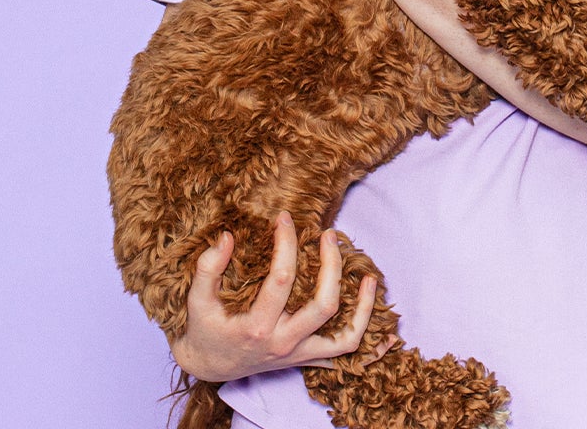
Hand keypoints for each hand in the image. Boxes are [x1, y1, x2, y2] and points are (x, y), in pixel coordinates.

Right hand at [169, 212, 393, 382]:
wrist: (210, 367)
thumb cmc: (204, 329)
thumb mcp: (198, 300)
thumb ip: (208, 268)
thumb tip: (227, 236)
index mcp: (256, 327)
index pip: (281, 279)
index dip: (286, 243)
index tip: (285, 218)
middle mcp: (283, 343)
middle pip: (324, 305)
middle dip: (332, 266)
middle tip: (330, 235)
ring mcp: (299, 355)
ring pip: (345, 338)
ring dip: (364, 309)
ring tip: (371, 278)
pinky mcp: (306, 360)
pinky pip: (345, 357)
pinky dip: (370, 347)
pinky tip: (387, 333)